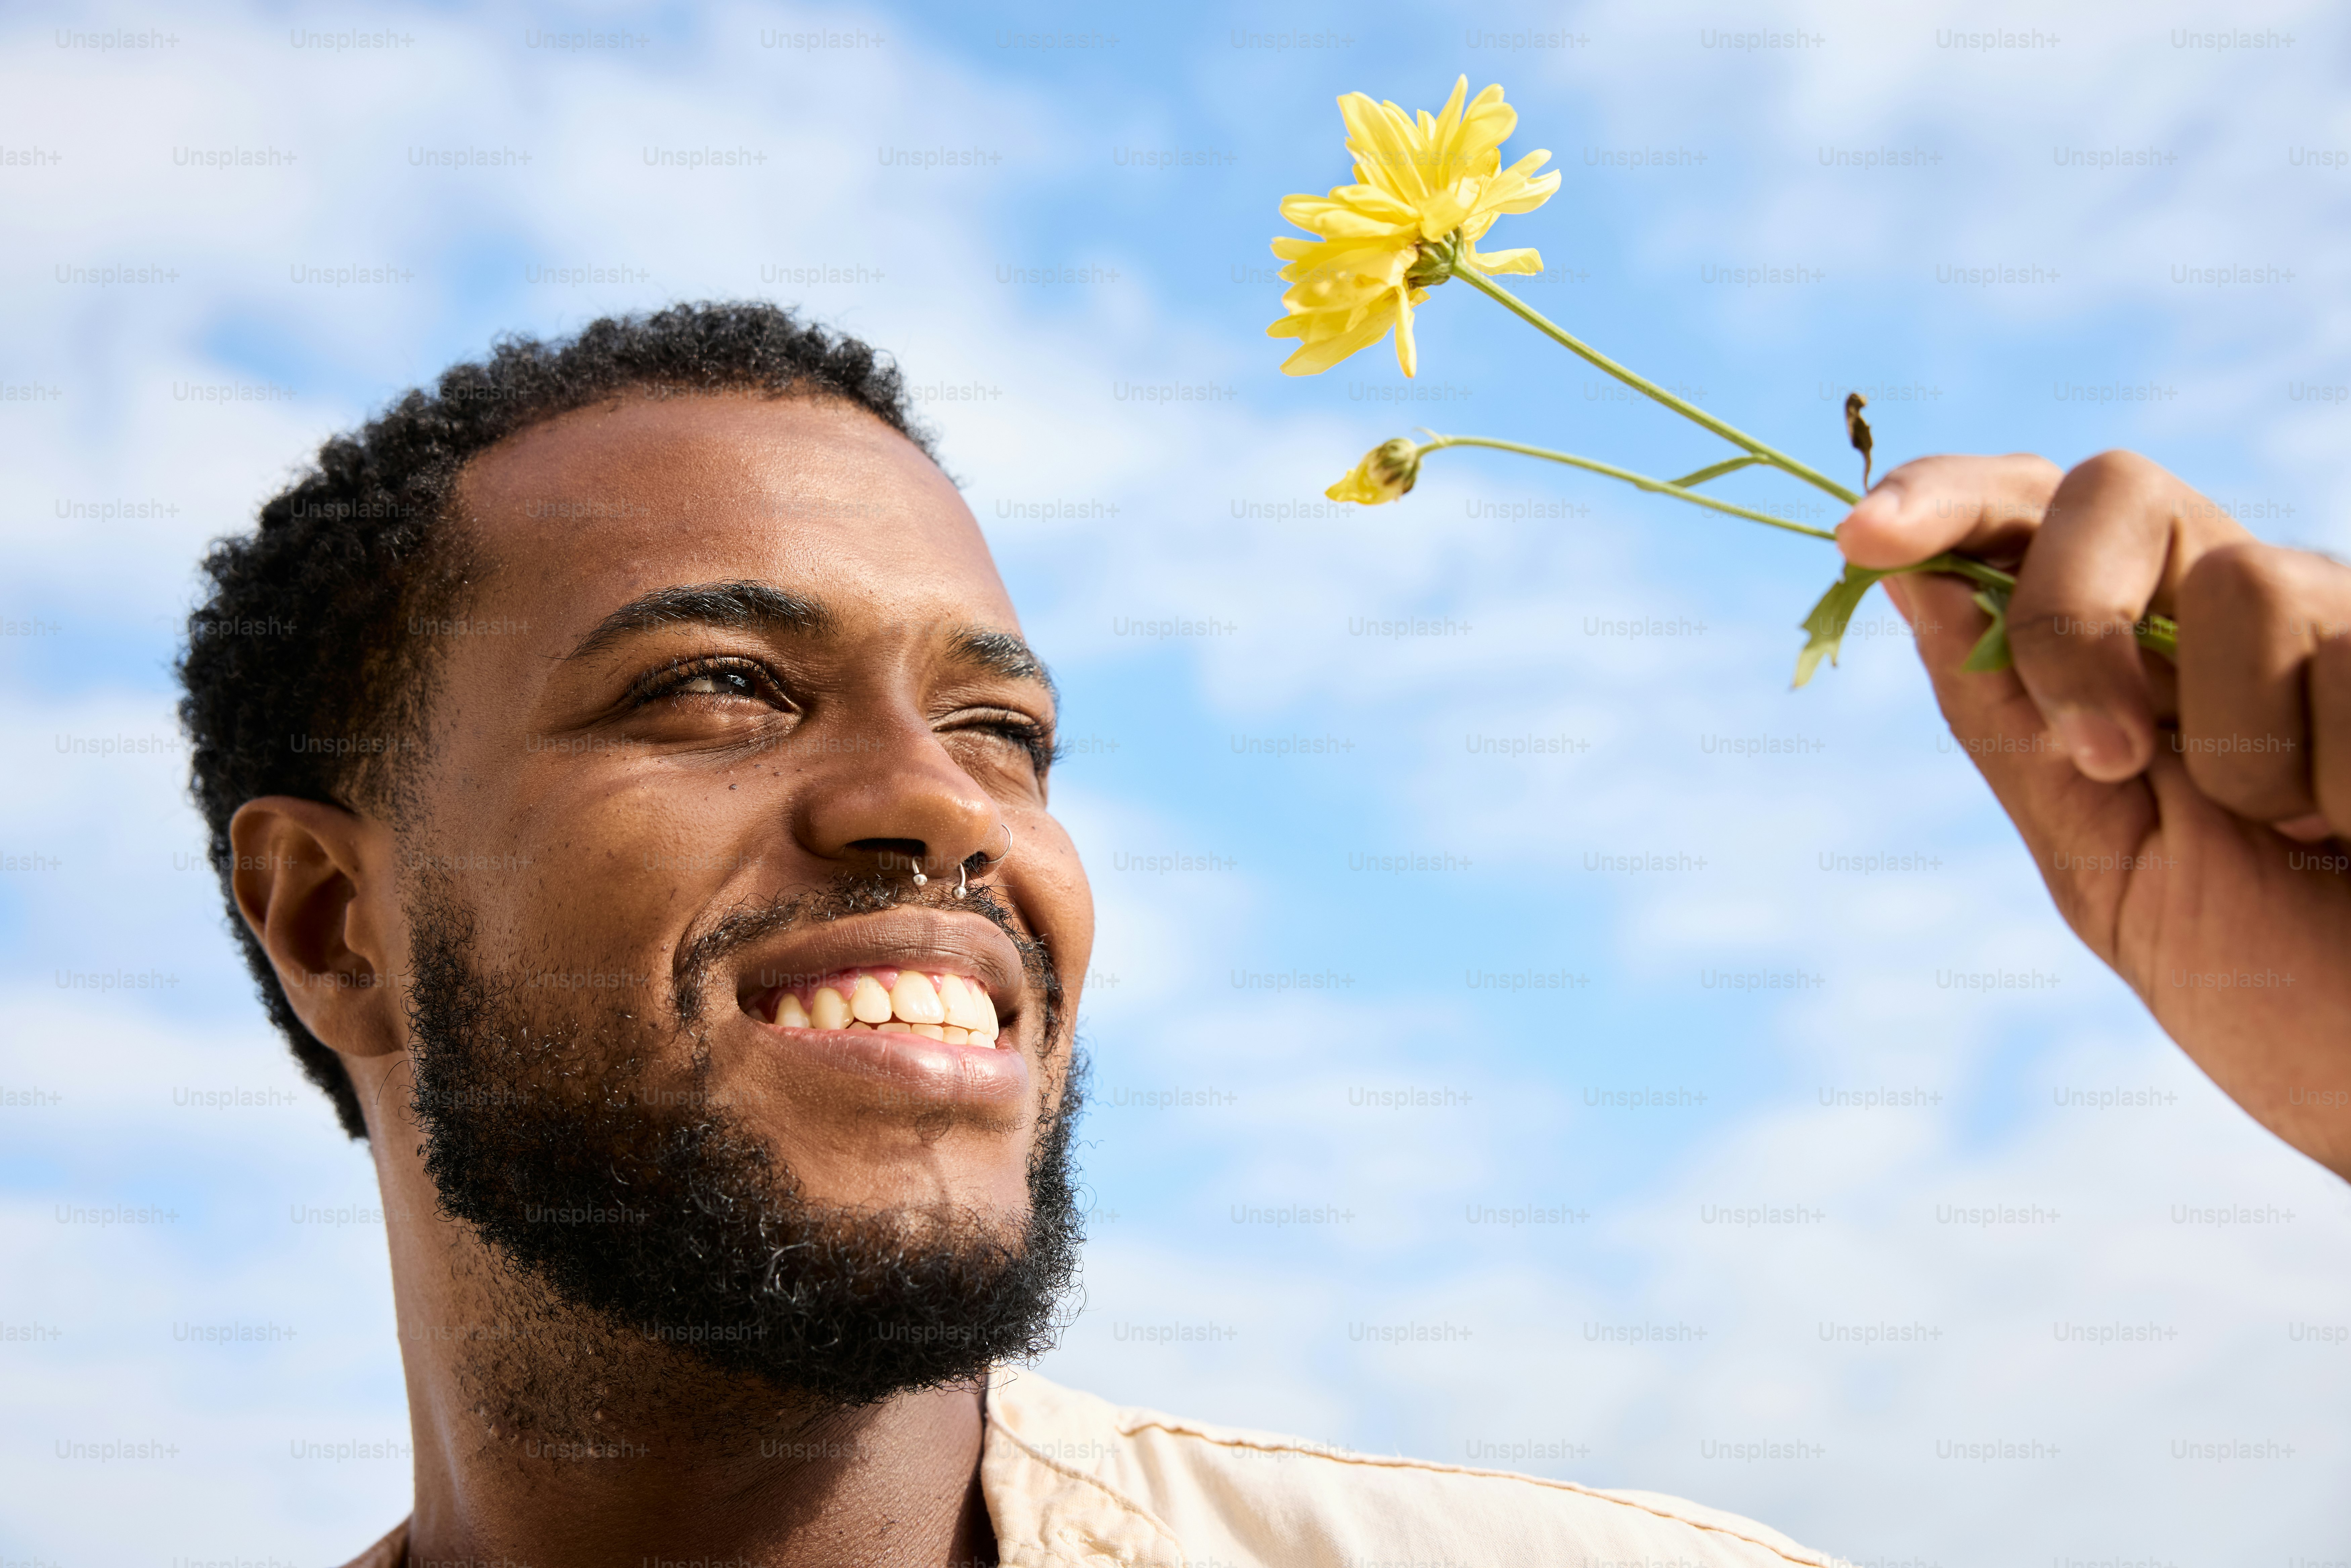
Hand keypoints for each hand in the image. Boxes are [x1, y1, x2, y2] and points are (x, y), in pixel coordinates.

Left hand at [1839, 450, 2350, 1178]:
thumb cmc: (2270, 988)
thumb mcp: (2104, 866)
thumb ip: (2012, 725)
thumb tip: (1907, 581)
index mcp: (2133, 658)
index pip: (2025, 518)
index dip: (1943, 498)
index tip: (1860, 538)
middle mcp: (2232, 609)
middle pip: (2111, 491)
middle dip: (2069, 620)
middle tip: (2113, 764)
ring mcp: (2336, 617)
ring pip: (2244, 582)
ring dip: (2248, 749)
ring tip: (2308, 838)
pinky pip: (2346, 655)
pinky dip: (2340, 779)